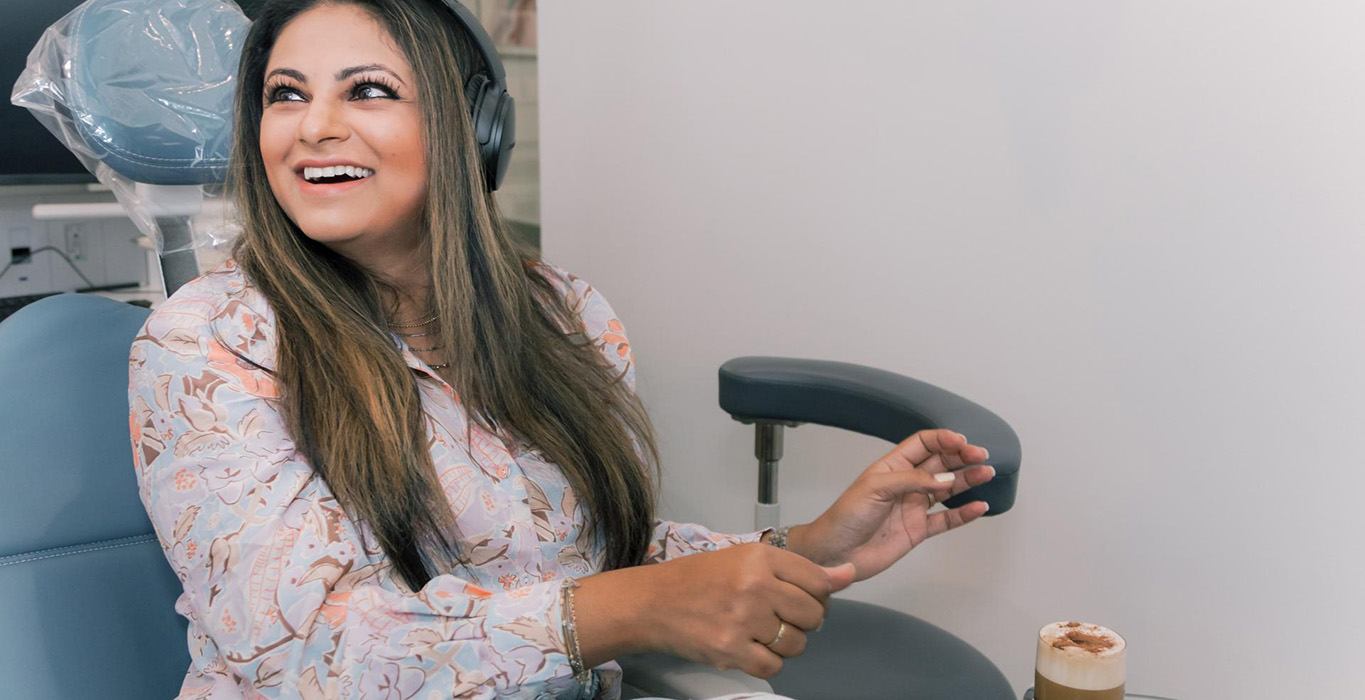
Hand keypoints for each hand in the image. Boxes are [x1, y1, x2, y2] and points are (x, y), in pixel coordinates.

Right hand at [638, 543, 855, 678]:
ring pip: (797, 643)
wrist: (652, 603)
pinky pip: (774, 666)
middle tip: (778, 617)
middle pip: (813, 615)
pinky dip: (766, 662)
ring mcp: (743, 619)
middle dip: (803, 621)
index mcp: (760, 556)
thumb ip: (799, 569)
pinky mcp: (731, 650)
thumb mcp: (747, 559)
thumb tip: (849, 574)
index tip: (799, 599)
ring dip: (785, 643)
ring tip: (760, 632)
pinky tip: (749, 647)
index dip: (816, 595)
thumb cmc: (699, 579)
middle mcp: (755, 585)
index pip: (818, 581)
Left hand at [793, 429, 994, 580]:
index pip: (923, 444)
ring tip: (987, 474)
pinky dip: (964, 513)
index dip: (943, 440)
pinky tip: (979, 507)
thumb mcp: (874, 489)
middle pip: (940, 463)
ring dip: (967, 480)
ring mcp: (913, 506)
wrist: (835, 553)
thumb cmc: (845, 517)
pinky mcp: (918, 530)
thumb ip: (911, 481)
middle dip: (961, 457)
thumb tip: (945, 478)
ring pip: (947, 489)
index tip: (962, 442)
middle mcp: (905, 483)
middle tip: (981, 456)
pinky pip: (946, 519)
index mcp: (892, 466)